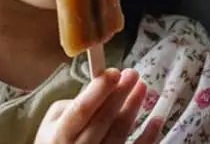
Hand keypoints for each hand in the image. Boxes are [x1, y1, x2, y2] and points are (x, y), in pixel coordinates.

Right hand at [35, 68, 163, 143]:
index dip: (99, 90)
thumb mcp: (53, 120)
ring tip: (142, 87)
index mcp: (59, 135)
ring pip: (120, 133)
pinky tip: (156, 119)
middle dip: (119, 94)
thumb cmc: (58, 138)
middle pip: (103, 120)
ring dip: (133, 108)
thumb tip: (100, 88)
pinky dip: (149, 136)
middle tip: (133, 74)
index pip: (81, 110)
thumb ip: (72, 104)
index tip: (114, 72)